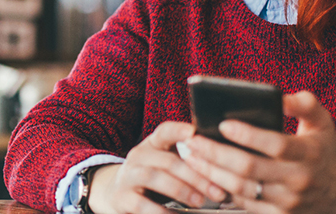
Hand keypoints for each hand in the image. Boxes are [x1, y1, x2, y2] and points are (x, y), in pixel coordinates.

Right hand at [88, 122, 216, 213]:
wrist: (115, 194)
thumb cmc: (151, 179)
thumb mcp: (163, 164)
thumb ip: (185, 160)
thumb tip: (220, 164)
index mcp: (152, 145)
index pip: (164, 131)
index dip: (178, 130)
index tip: (195, 132)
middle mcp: (138, 156)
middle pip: (168, 161)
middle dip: (196, 176)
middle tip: (217, 191)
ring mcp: (128, 176)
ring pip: (155, 178)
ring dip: (181, 190)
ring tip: (199, 201)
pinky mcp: (122, 197)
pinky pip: (142, 204)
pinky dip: (160, 211)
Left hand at [182, 91, 335, 213]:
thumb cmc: (322, 149)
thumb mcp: (322, 122)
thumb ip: (304, 104)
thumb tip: (280, 97)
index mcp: (308, 154)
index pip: (275, 145)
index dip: (248, 135)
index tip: (223, 124)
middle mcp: (297, 180)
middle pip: (249, 168)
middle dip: (215, 153)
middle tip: (192, 140)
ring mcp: (287, 202)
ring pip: (241, 188)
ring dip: (211, 172)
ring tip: (191, 156)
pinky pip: (243, 205)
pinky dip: (221, 189)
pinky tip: (205, 175)